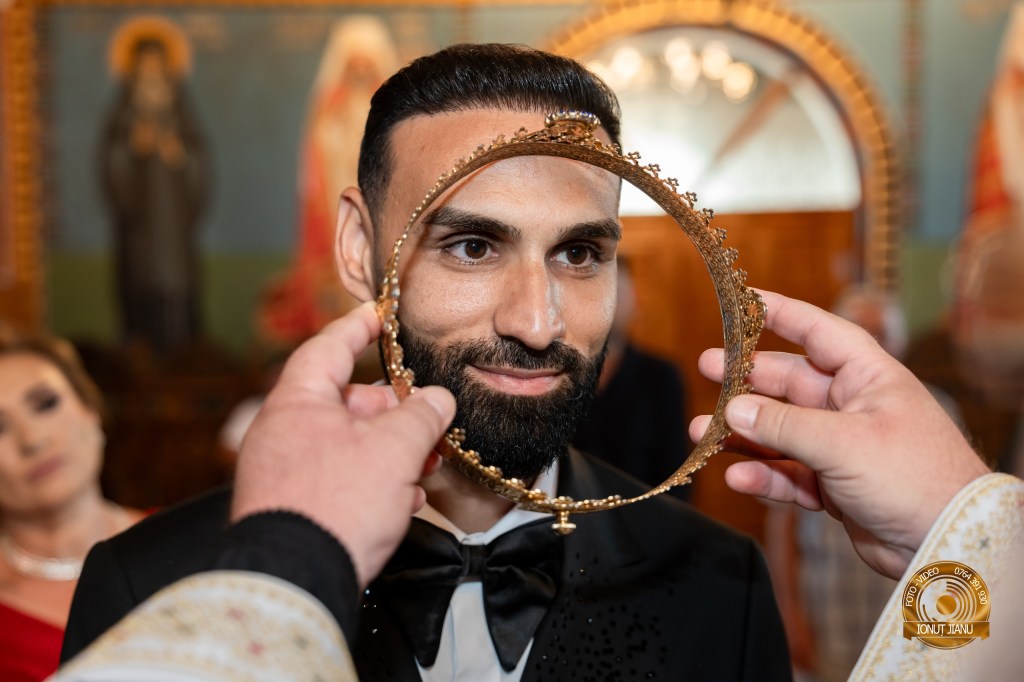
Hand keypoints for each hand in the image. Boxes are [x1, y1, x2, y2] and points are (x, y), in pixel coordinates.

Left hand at [231, 301, 455, 587]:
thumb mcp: (393, 451)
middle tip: (427, 417)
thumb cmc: (335, 506)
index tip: (379, 315)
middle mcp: (282, 432)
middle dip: (392, 410)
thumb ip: (421, 416)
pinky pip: (337, 479)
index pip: (328, 347)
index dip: (358, 327)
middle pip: (345, 402)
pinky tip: (402, 499)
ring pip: (346, 444)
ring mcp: (283, 471)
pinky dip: (371, 480)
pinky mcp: (292, 506)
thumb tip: (438, 399)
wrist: (295, 580)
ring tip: (423, 465)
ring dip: (388, 451)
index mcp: (297, 402)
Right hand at [691, 290, 989, 577]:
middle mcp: (853, 407)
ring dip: (743, 434)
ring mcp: (842, 448)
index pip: (819, 332)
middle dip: (747, 381)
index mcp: (868, 377)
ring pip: (780, 432)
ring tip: (703, 434)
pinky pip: (788, 474)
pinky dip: (763, 475)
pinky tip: (738, 477)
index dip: (782, 313)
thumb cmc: (914, 477)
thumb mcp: (843, 442)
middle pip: (789, 384)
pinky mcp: (834, 487)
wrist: (947, 544)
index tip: (743, 301)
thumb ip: (782, 426)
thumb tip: (733, 410)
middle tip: (707, 370)